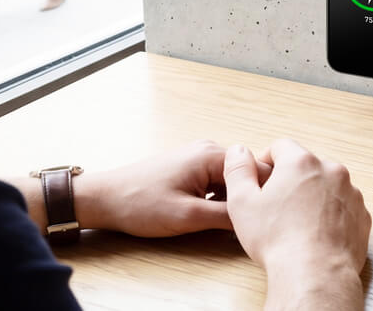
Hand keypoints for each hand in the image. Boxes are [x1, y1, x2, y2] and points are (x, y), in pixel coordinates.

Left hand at [79, 140, 268, 237]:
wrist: (104, 199)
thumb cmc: (139, 204)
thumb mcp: (189, 216)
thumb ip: (227, 216)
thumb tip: (255, 217)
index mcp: (211, 155)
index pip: (258, 170)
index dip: (265, 194)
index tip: (268, 215)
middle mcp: (207, 149)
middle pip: (245, 175)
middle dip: (248, 197)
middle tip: (248, 223)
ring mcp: (197, 157)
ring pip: (230, 180)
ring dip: (233, 200)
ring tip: (229, 222)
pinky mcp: (188, 167)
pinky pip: (216, 182)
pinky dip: (219, 198)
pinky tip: (212, 216)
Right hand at [224, 140, 370, 282]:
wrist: (315, 274)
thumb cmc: (277, 240)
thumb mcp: (242, 202)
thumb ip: (238, 170)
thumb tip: (238, 151)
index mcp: (301, 162)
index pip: (281, 147)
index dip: (267, 162)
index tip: (261, 182)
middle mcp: (331, 170)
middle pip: (306, 166)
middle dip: (291, 180)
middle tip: (277, 207)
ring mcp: (351, 192)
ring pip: (327, 185)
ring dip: (313, 196)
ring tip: (298, 224)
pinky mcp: (362, 215)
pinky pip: (343, 206)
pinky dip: (331, 214)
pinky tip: (317, 234)